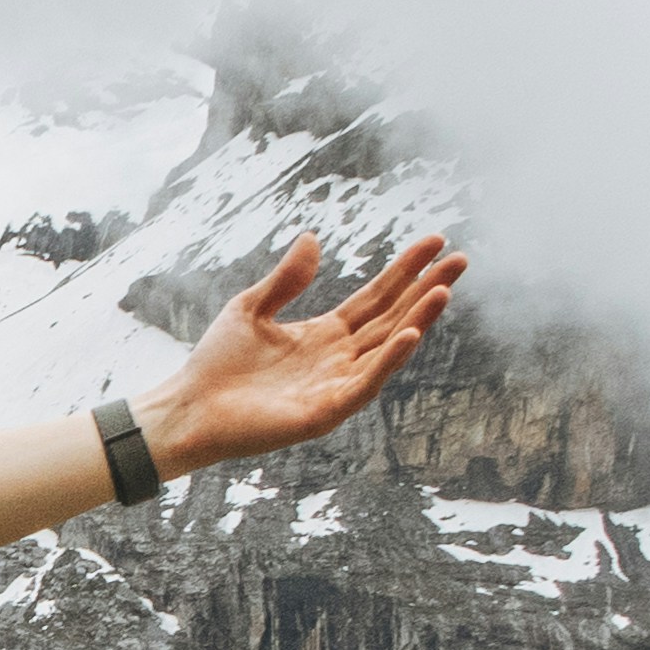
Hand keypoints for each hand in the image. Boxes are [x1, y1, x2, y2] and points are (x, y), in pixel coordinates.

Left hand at [139, 230, 463, 476]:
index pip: (376, 298)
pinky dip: (389, 360)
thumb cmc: (216, 364)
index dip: (404, 270)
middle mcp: (338, 360)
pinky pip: (366, 383)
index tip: (434, 241)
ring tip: (443, 290)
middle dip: (426, 289)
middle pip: (393, 318)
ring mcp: (335, 386)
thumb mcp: (251, 308)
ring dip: (418, 320)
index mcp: (324, 335)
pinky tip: (410, 334)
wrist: (189, 408)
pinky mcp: (326, 412)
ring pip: (387, 348)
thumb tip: (314, 238)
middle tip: (460, 259)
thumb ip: (286, 279)